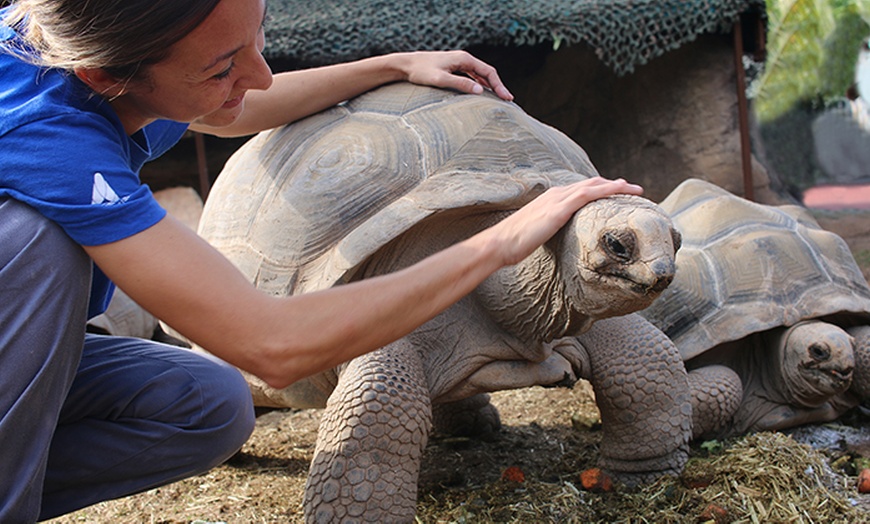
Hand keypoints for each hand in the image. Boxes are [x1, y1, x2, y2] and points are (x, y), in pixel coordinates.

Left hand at [395, 50, 513, 100]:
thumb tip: (480, 91)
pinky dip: (481, 84)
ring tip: (500, 98)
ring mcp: (459, 63)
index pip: (488, 72)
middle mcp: (464, 59)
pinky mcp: (454, 68)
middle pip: (487, 72)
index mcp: (464, 59)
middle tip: (508, 100)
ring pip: (481, 74)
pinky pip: (472, 76)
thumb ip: (460, 84)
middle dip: (498, 86)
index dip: (499, 85)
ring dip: (491, 86)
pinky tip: (483, 93)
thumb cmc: (421, 72)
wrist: (406, 65)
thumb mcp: (441, 79)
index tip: (506, 97)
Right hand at [485, 177, 643, 265]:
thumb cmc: (513, 244)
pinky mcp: (559, 208)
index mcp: (550, 199)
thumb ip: (549, 232)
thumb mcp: (535, 234)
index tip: (615, 192)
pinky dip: (607, 190)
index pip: (579, 189)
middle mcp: (555, 194)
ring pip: (593, 185)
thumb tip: (556, 242)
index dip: (599, 189)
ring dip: (616, 185)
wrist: (499, 243)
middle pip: (590, 184)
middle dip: (612, 184)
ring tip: (634, 189)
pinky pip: (588, 194)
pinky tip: (621, 191)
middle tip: (631, 188)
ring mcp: (557, 199)